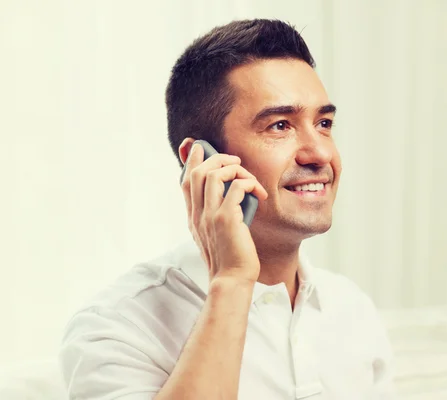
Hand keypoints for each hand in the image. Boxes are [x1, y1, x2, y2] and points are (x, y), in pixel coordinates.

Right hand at [180, 140, 267, 282]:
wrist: (232, 279)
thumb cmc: (230, 258)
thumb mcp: (217, 234)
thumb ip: (216, 214)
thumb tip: (230, 196)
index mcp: (194, 217)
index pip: (185, 181)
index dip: (191, 161)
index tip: (199, 147)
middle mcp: (198, 214)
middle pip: (198, 172)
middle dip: (216, 158)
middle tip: (235, 160)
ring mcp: (210, 216)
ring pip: (213, 175)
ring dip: (234, 169)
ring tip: (248, 176)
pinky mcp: (226, 220)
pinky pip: (236, 188)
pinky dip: (248, 183)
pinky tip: (259, 193)